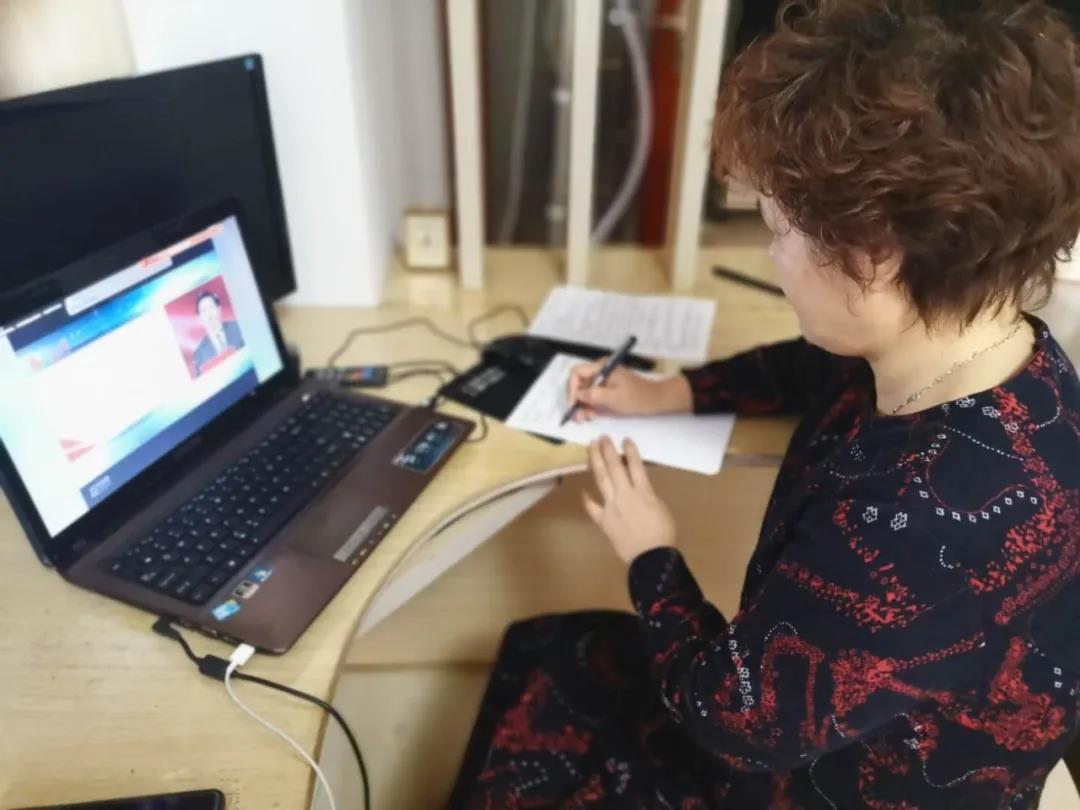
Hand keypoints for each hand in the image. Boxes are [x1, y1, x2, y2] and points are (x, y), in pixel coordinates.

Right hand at [566, 361, 691, 422]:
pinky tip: (593, 415)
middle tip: (579, 417)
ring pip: (584, 391)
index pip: (576, 373)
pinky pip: (593, 395)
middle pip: (579, 383)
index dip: (571, 389)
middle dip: (577, 400)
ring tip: (587, 418)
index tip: (573, 405)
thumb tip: (576, 396)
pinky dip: (591, 405)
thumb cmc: (636, 397)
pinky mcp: (607, 387)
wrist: (655, 399)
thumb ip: (593, 395)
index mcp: (601, 367)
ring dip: (583, 405)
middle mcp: (600, 370)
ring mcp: (603, 379)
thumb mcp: (613, 398)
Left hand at [583, 436, 675, 563]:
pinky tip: (583, 490)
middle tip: (602, 437)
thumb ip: (647, 495)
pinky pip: (592, 507)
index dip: (630, 451)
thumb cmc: (662, 534)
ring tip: (591, 448)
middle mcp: (626, 495)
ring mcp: (612, 507)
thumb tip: (638, 490)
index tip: (625, 439)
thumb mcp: (661, 508)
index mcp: (644, 492)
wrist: (651, 557)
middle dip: (608, 450)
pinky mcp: (604, 520)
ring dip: (596, 462)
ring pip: (601, 479)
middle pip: (615, 467)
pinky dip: (587, 498)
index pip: (636, 466)